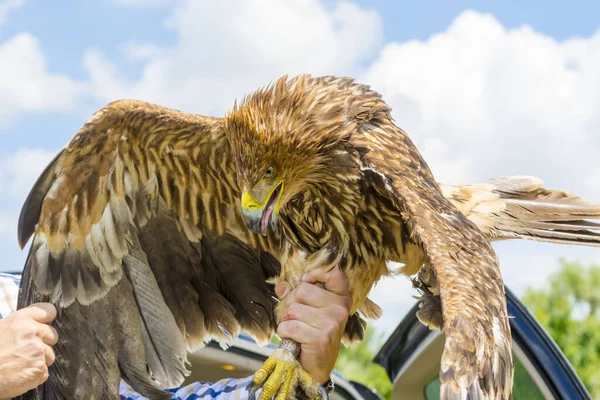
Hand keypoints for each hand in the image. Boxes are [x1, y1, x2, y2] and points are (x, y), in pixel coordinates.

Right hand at [0, 303, 58, 397]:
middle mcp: (33, 332)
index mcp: (22, 319)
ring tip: (19, 364)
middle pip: (53, 336)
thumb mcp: (1, 329)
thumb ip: (22, 324)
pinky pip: (44, 371)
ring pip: (50, 355)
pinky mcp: (39, 368)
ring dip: (39, 360)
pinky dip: (34, 375)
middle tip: (25, 351)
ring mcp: (38, 350)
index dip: (46, 320)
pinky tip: (20, 374)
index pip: (49, 311)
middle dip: (43, 343)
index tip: (43, 326)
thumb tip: (37, 324)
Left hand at [275, 267, 350, 383]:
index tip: (306, 281)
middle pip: (303, 290)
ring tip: (297, 330)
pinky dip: (285, 332)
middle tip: (297, 317)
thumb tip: (280, 286)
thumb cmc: (310, 335)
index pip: (334, 273)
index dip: (315, 273)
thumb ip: (295, 295)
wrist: (315, 369)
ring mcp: (332, 323)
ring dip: (288, 320)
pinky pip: (290, 326)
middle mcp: (340, 308)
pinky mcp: (321, 338)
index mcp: (341, 298)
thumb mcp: (307, 311)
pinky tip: (292, 339)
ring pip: (294, 309)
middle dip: (292, 303)